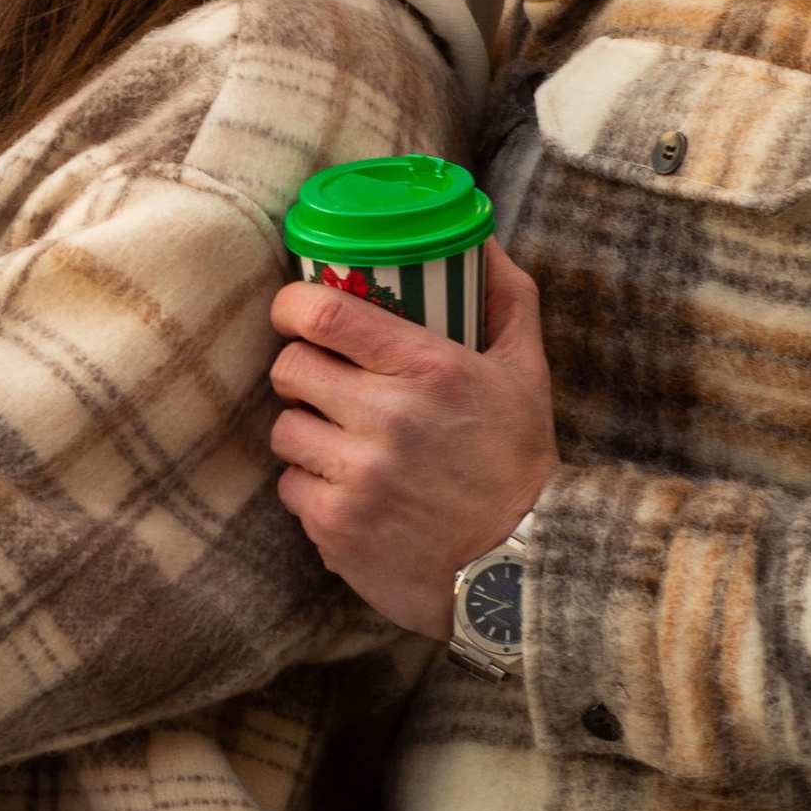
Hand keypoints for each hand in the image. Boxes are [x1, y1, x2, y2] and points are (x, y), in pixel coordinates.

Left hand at [268, 241, 557, 638]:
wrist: (522, 572)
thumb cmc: (520, 464)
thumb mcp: (527, 372)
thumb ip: (506, 298)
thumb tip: (480, 238)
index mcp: (429, 370)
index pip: (324, 314)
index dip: (292, 305)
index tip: (294, 311)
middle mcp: (387, 420)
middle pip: (289, 369)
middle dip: (301, 370)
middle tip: (325, 381)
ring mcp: (356, 478)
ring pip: (284, 430)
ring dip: (306, 431)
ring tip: (341, 441)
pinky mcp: (336, 529)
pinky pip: (290, 488)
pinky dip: (312, 487)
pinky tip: (349, 491)